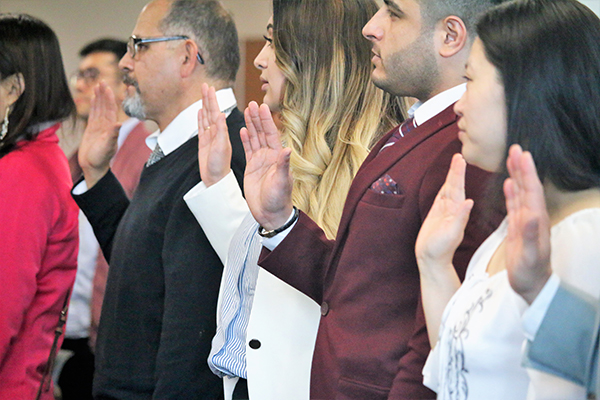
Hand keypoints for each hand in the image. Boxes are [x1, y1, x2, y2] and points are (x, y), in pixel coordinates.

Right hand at [78, 81, 120, 187]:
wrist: (93, 166)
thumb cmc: (101, 158)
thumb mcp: (107, 146)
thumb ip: (113, 135)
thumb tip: (120, 124)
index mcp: (111, 127)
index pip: (110, 108)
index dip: (109, 97)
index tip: (107, 86)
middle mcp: (106, 125)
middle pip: (105, 106)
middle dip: (104, 94)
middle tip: (102, 81)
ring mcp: (99, 126)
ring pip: (99, 108)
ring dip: (99, 98)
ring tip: (97, 86)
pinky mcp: (92, 129)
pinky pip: (93, 114)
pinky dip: (93, 106)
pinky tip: (93, 99)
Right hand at [197, 83, 231, 186]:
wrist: (215, 182)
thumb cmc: (221, 168)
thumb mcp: (222, 148)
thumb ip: (221, 132)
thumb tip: (220, 115)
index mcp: (224, 133)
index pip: (218, 112)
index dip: (214, 100)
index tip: (211, 88)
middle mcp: (218, 134)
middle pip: (212, 112)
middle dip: (209, 98)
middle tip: (205, 85)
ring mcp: (211, 138)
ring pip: (207, 118)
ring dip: (205, 105)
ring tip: (203, 94)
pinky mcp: (205, 144)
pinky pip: (202, 128)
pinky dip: (201, 119)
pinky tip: (200, 111)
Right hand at [240, 101, 292, 229]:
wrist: (270, 214)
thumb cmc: (278, 199)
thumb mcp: (281, 181)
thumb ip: (283, 165)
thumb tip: (287, 149)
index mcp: (277, 157)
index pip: (271, 134)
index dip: (267, 120)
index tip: (262, 107)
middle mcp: (270, 156)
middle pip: (262, 133)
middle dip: (257, 118)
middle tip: (251, 103)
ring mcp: (261, 161)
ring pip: (255, 139)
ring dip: (251, 125)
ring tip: (246, 111)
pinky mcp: (252, 167)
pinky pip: (248, 150)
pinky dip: (245, 140)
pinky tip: (242, 130)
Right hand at [415, 154, 473, 275]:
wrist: (431, 260)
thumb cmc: (441, 250)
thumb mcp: (451, 234)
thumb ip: (460, 218)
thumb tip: (469, 201)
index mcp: (457, 211)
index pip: (458, 187)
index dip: (459, 173)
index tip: (461, 159)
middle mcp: (452, 209)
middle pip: (454, 185)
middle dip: (456, 170)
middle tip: (458, 155)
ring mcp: (445, 211)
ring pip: (449, 189)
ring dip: (452, 176)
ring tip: (455, 162)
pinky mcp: (437, 215)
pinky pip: (442, 197)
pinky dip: (445, 187)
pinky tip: (449, 181)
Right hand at [504, 144, 551, 303]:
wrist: (532, 285)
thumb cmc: (530, 272)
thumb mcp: (530, 256)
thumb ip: (530, 236)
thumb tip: (530, 216)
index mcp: (535, 220)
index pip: (531, 191)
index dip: (527, 172)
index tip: (522, 154)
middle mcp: (532, 217)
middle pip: (527, 186)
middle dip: (522, 167)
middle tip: (515, 148)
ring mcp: (525, 221)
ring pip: (521, 192)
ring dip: (517, 174)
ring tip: (512, 157)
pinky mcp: (518, 227)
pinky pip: (515, 204)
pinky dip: (511, 191)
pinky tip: (508, 182)